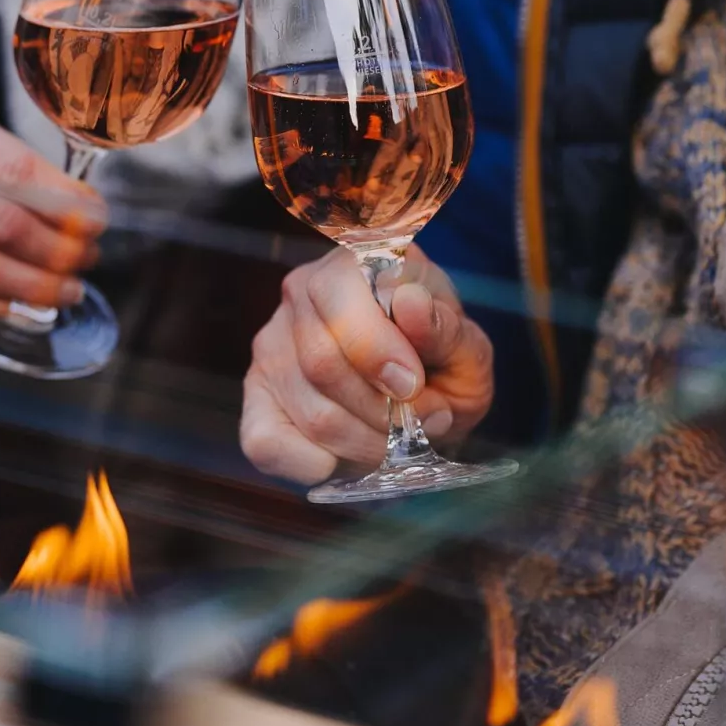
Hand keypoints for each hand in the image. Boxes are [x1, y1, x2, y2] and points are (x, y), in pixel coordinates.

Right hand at [0, 108, 106, 317]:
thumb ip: (33, 179)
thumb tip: (88, 217)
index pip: (18, 170)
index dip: (66, 204)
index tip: (97, 223)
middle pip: (4, 223)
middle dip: (57, 251)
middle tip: (86, 262)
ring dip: (32, 286)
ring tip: (64, 290)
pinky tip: (14, 306)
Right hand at [241, 245, 493, 484]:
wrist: (429, 398)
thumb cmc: (445, 364)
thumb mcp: (468, 347)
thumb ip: (446, 328)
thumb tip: (410, 304)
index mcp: (355, 262)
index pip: (335, 293)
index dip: (373, 346)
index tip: (413, 385)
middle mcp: (301, 293)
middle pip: (321, 362)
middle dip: (382, 410)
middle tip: (423, 420)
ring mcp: (272, 345)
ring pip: (311, 411)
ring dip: (366, 443)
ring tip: (399, 438)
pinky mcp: (257, 396)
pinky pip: (264, 443)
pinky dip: (313, 464)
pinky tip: (344, 460)